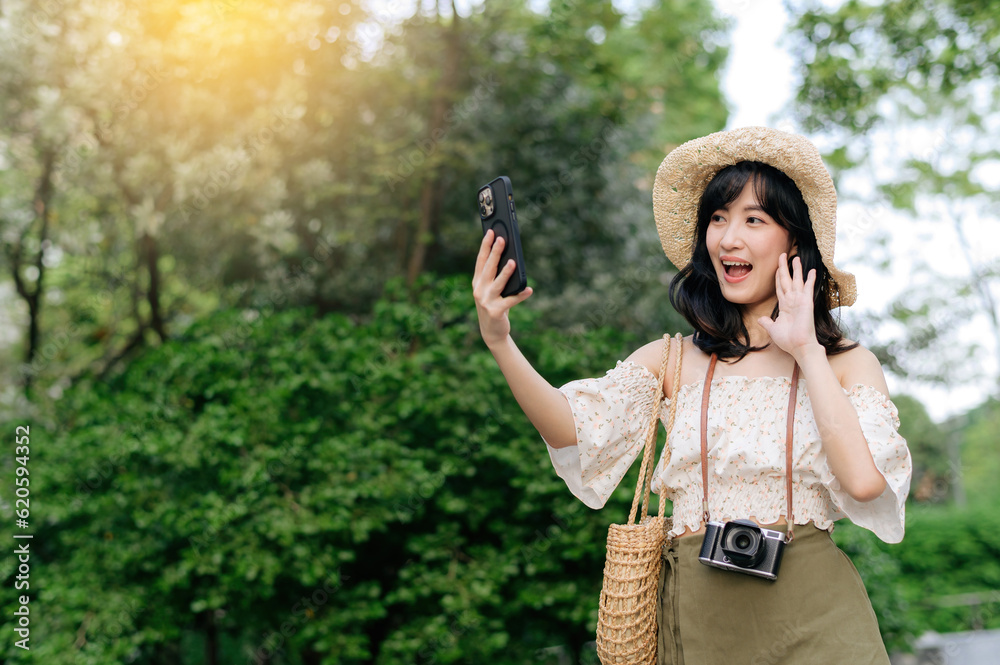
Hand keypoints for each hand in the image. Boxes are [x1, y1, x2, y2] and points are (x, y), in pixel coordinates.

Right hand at [472, 229, 532, 347]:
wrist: (491, 332)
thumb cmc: (495, 305)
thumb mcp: (492, 290)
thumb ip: (497, 277)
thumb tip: (512, 259)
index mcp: (477, 282)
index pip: (480, 261)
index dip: (485, 246)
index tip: (491, 232)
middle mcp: (479, 290)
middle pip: (488, 268)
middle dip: (495, 252)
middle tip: (502, 239)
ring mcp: (486, 301)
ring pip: (498, 284)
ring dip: (506, 273)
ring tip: (513, 262)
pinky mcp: (496, 312)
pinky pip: (511, 301)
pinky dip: (520, 295)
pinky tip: (529, 290)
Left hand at [758, 254, 819, 359]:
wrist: (799, 347)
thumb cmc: (788, 340)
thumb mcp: (773, 329)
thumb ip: (767, 322)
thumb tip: (760, 319)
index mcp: (784, 306)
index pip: (780, 287)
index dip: (777, 277)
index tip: (777, 267)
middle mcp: (792, 301)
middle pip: (787, 280)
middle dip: (784, 267)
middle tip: (782, 255)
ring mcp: (800, 301)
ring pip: (796, 281)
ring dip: (796, 269)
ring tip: (796, 257)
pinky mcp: (807, 303)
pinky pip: (808, 288)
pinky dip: (810, 279)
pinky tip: (812, 270)